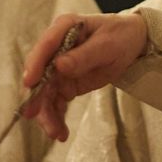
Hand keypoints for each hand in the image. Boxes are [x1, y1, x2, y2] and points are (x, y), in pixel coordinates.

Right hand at [20, 13, 148, 140]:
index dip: (34, 65)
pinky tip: (61, 132)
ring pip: (45, 93)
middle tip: (41, 119)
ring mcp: (58, 67)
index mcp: (64, 28)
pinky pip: (56, 102)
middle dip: (38, 99)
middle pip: (39, 74)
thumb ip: (84, 55)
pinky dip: (57, 117)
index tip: (29, 84)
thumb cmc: (119, 35)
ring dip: (47, 114)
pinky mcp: (65, 83)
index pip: (45, 46)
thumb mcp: (107, 44)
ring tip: (56, 134)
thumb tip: (59, 66)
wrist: (132, 42)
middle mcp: (55, 48)